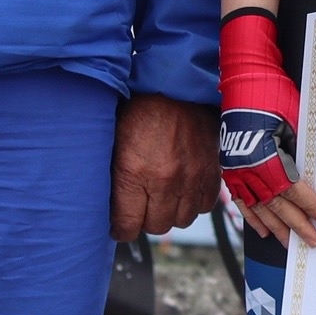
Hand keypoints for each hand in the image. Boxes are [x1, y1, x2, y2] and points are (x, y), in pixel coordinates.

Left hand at [111, 92, 221, 240]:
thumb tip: (103, 204)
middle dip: (146, 220)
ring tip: (163, 198)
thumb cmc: (139, 110)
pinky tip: (183, 189)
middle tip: (140, 206)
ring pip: (181, 220)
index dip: (120, 228)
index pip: (126, 226)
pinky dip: (194, 202)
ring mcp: (192, 177)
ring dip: (171, 212)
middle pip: (156, 227)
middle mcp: (164, 180)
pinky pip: (204, 205)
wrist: (177, 85)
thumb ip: (110, 176)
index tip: (119, 223)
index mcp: (133, 173)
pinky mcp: (211, 170)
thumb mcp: (112, 141)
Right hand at [215, 9, 315, 246]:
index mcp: (269, 158)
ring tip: (289, 244)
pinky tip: (262, 229)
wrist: (244, 78)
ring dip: (276, 227)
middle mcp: (251, 168)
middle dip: (297, 226)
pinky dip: (252, 216)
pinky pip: (240, 198)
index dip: (311, 209)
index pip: (294, 192)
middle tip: (313, 243)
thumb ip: (303, 150)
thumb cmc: (274, 94)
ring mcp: (238, 169)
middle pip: (278, 206)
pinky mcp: (230, 165)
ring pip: (259, 207)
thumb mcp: (296, 121)